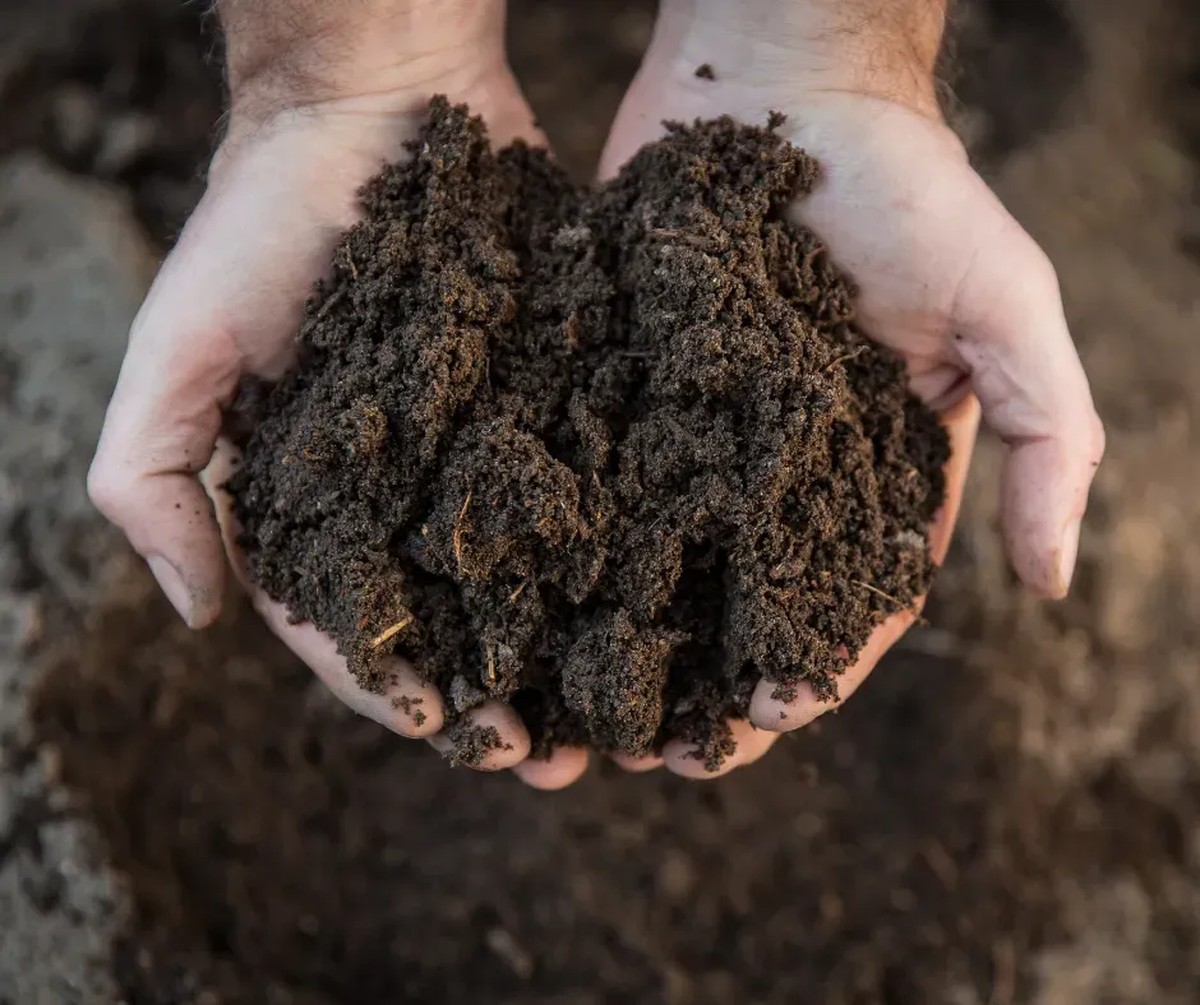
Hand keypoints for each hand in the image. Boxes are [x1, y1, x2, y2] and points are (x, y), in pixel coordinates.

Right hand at [88, 3, 586, 789]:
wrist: (373, 106)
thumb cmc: (261, 224)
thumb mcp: (178, 348)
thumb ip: (155, 480)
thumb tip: (194, 618)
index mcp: (317, 505)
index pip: (354, 627)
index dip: (402, 692)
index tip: (462, 738)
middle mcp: (405, 494)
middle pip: (458, 623)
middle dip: (505, 699)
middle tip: (564, 760)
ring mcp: (484, 450)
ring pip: (534, 576)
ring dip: (575, 653)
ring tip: (627, 714)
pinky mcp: (549, 399)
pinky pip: (588, 488)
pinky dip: (620, 552)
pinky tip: (662, 601)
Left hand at [597, 0, 1103, 775]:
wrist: (779, 82)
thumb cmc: (907, 189)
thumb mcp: (1007, 308)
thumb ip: (1048, 439)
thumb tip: (1057, 587)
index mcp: (867, 468)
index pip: (841, 596)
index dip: (808, 668)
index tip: (765, 725)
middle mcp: (772, 467)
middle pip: (733, 604)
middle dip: (699, 684)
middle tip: (653, 755)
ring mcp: (687, 431)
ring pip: (649, 564)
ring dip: (620, 645)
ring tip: (578, 713)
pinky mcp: (616, 387)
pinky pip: (588, 482)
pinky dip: (560, 550)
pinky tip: (526, 606)